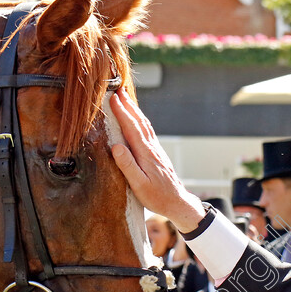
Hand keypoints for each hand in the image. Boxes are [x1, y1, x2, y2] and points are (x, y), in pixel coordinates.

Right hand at [109, 89, 204, 231]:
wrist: (177, 202)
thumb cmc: (157, 197)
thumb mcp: (139, 185)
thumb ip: (128, 166)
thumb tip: (116, 147)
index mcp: (145, 154)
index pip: (131, 128)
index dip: (122, 112)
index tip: (113, 98)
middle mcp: (152, 148)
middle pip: (139, 121)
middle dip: (128, 105)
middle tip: (117, 89)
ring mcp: (155, 149)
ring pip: (144, 125)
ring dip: (134, 110)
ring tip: (126, 98)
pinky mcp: (157, 153)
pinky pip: (147, 131)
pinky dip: (140, 120)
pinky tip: (137, 119)